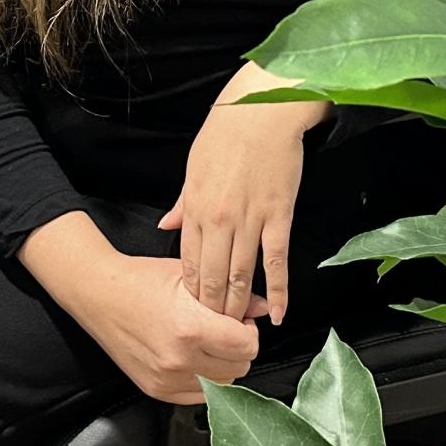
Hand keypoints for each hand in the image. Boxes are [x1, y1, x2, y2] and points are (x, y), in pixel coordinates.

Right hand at [64, 252, 268, 404]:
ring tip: (209, 343)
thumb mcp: (190, 277)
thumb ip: (233, 294)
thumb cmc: (140, 280)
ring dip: (223, 365)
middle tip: (226, 330)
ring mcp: (166, 378)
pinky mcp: (157, 390)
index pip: (246, 346)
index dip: (249, 331)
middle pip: (239, 368)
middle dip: (238, 348)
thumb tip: (264, 306)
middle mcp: (178, 358)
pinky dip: (204, 379)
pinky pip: (199, 395)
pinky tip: (194, 357)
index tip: (241, 321)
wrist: (99, 294)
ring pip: (222, 384)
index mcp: (189, 328)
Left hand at [156, 65, 327, 324]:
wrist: (262, 110)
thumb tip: (166, 227)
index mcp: (195, 208)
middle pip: (212, 277)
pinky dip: (278, 290)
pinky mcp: (279, 217)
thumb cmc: (225, 132)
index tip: (193, 314)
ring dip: (240, 306)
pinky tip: (278, 313)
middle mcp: (219, 220)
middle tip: (215, 335)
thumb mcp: (193, 167)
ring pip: (241, 275)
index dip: (191, 293)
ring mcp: (250, 221)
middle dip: (212, 309)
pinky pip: (276, 261)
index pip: (189, 263)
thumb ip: (182, 203)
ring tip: (240, 332)